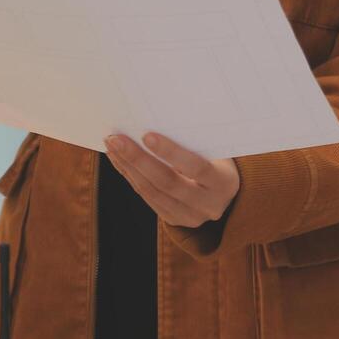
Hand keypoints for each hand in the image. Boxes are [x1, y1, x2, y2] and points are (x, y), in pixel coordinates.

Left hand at [104, 133, 240, 228]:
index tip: (147, 135)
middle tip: (116, 139)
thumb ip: (194, 141)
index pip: (197, 168)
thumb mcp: (217, 150)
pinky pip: (147, 197)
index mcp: (224, 183)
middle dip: (138, 159)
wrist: (226, 192)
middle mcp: (209, 205)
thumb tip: (155, 119)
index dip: (171, 153)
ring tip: (112, 145)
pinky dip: (130, 176)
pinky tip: (118, 159)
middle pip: (168, 183)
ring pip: (152, 192)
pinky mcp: (174, 220)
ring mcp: (190, 216)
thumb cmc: (219, 159)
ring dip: (128, 167)